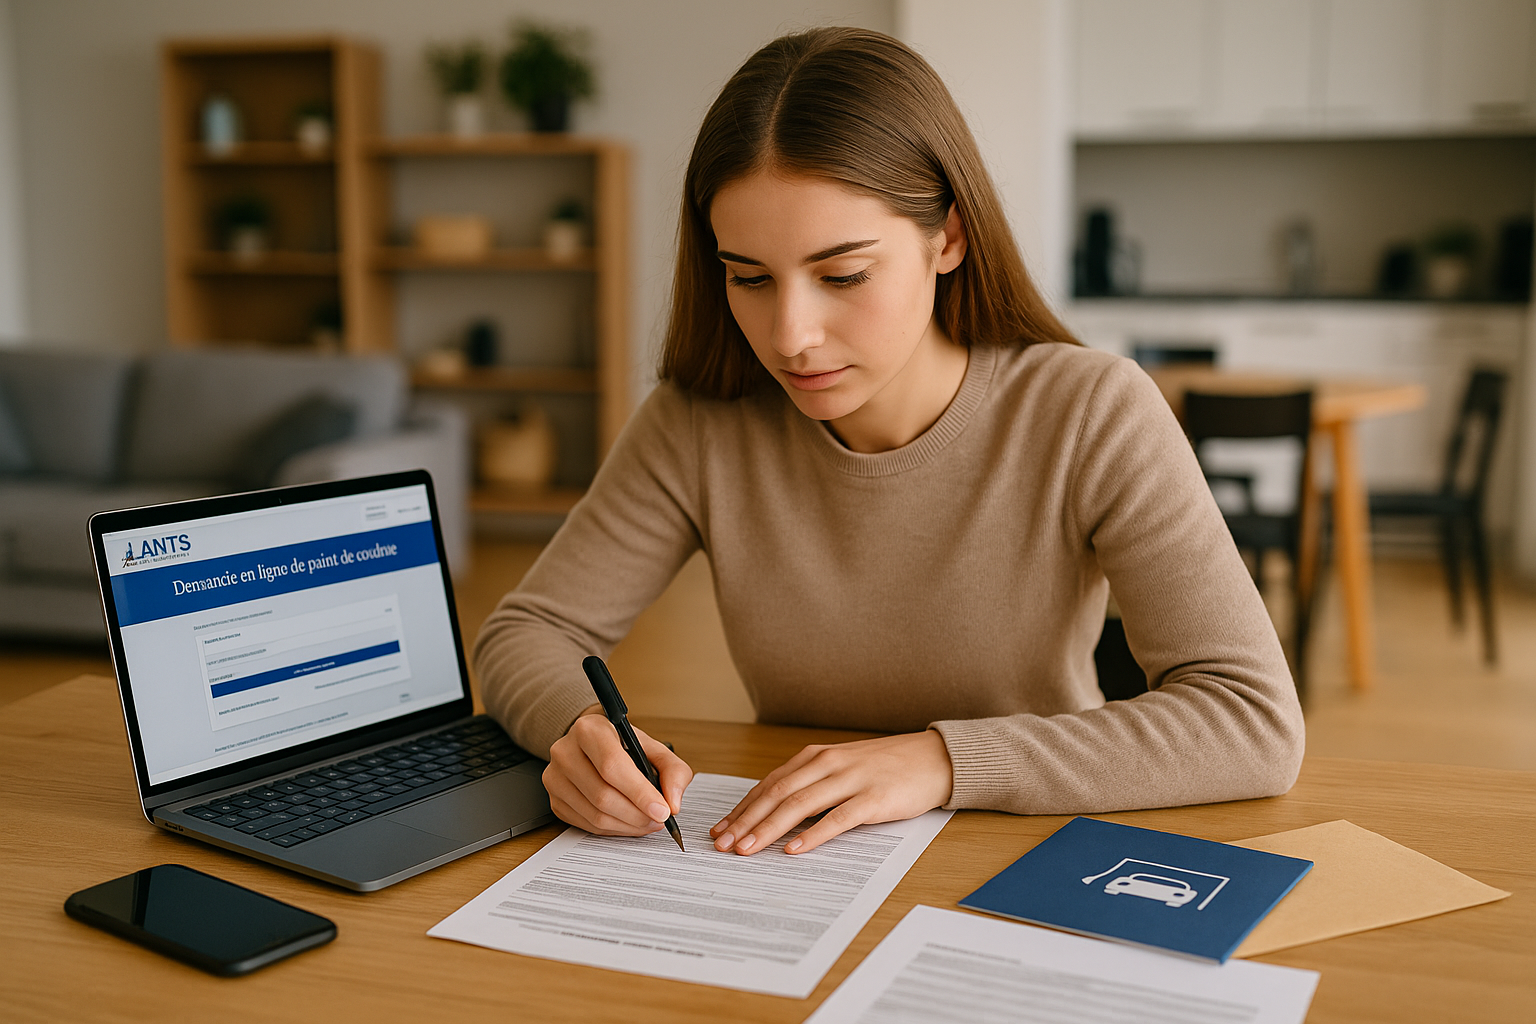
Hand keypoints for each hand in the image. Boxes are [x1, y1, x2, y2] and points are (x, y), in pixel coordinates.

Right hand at [543, 705, 693, 835]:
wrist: (592, 744)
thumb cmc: (622, 745)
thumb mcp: (653, 747)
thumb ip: (673, 770)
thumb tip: (673, 802)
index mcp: (589, 730)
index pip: (612, 766)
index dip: (639, 793)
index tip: (662, 810)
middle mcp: (565, 751)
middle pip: (603, 795)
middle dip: (637, 814)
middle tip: (659, 819)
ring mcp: (555, 777)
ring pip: (595, 815)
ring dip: (627, 825)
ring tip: (647, 821)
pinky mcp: (555, 800)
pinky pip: (586, 825)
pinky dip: (613, 829)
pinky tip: (628, 822)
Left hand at [710, 730, 952, 855]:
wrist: (931, 759)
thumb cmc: (884, 767)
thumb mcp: (841, 769)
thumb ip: (811, 786)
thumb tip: (774, 816)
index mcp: (816, 757)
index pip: (769, 784)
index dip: (742, 808)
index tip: (720, 829)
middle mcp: (828, 764)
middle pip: (777, 794)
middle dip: (746, 820)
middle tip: (723, 844)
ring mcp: (851, 779)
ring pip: (800, 805)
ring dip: (770, 828)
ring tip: (747, 849)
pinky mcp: (873, 798)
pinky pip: (837, 818)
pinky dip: (812, 834)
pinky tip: (794, 849)